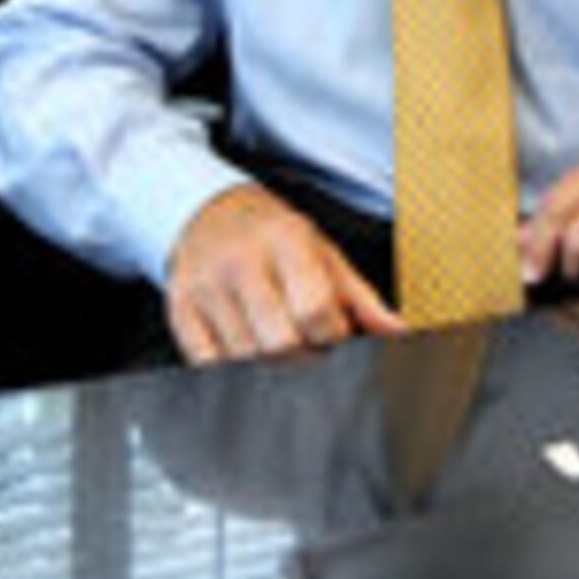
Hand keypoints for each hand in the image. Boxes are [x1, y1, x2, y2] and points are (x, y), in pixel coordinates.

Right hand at [164, 185, 406, 361]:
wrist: (209, 214)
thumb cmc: (274, 236)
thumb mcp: (325, 253)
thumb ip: (362, 298)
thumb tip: (399, 332)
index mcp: (285, 241)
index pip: (316, 311)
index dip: (332, 334)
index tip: (332, 330)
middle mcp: (241, 262)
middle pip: (280, 344)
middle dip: (304, 354)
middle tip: (305, 337)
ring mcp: (206, 287)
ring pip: (246, 359)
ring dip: (269, 360)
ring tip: (274, 332)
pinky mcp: (179, 310)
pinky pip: (208, 363)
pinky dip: (231, 364)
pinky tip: (244, 341)